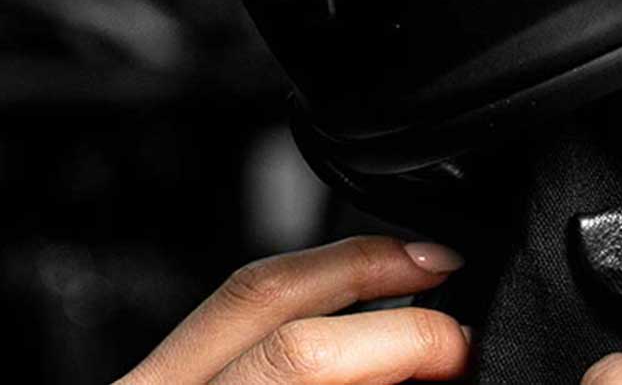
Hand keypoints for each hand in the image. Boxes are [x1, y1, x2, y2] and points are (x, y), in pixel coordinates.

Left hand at [114, 235, 469, 384]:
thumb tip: (436, 367)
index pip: (300, 358)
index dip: (400, 340)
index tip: (461, 347)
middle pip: (268, 289)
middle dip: (374, 267)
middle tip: (449, 274)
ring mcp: (142, 381)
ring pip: (248, 286)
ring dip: (345, 268)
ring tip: (413, 268)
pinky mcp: (147, 381)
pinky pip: (231, 314)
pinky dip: (304, 299)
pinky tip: (350, 304)